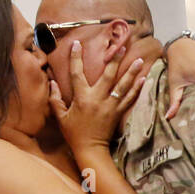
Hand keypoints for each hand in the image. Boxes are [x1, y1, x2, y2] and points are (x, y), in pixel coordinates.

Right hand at [48, 40, 144, 154]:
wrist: (91, 149)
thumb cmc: (74, 133)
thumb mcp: (61, 117)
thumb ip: (55, 99)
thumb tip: (52, 82)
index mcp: (82, 98)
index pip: (77, 73)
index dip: (76, 58)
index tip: (77, 44)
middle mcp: (98, 99)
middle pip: (108, 75)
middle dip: (115, 60)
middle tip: (122, 46)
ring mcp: (110, 106)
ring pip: (123, 86)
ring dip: (131, 72)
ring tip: (140, 60)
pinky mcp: (118, 113)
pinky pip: (129, 99)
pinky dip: (137, 89)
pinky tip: (143, 80)